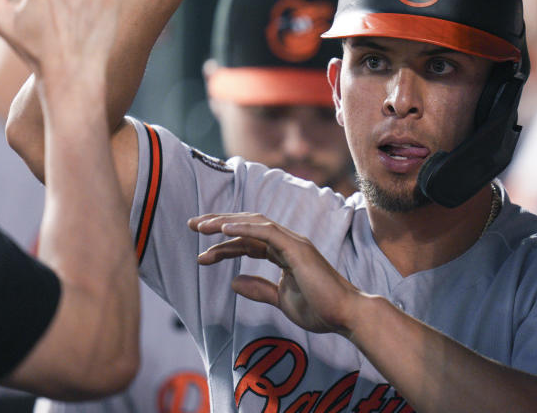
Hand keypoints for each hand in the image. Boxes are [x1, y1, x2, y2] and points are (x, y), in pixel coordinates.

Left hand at [189, 212, 361, 334]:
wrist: (344, 315)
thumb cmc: (319, 308)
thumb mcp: (280, 300)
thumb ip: (259, 289)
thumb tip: (234, 283)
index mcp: (284, 253)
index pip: (248, 243)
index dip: (224, 247)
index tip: (202, 257)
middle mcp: (287, 242)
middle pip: (247, 226)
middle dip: (218, 224)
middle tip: (192, 226)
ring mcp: (293, 243)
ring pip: (254, 223)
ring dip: (225, 222)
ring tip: (201, 226)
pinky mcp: (297, 249)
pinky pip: (266, 232)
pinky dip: (245, 227)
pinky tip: (224, 228)